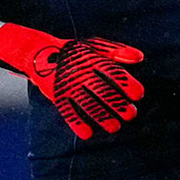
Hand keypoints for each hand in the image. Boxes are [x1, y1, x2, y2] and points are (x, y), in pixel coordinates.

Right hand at [0, 22, 143, 139]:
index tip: (138, 94)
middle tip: (131, 114)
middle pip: (101, 90)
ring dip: (102, 116)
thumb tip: (140, 57)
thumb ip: (117, 51)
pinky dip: (76, 123)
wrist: (39, 53)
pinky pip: (67, 111)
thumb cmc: (73, 51)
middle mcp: (79, 72)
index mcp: (91, 59)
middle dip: (117, 103)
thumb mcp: (94, 46)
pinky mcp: (56, 96)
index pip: (111, 71)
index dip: (126, 83)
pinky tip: (88, 133)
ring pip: (86, 103)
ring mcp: (67, 85)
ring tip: (115, 127)